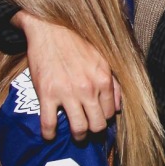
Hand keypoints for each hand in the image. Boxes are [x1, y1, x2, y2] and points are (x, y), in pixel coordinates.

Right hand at [17, 12, 118, 140]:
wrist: (50, 30)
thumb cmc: (77, 44)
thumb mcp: (102, 60)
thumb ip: (114, 84)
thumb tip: (118, 108)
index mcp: (103, 79)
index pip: (110, 113)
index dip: (104, 117)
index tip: (97, 117)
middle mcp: (88, 88)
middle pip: (97, 125)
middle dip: (93, 130)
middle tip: (88, 129)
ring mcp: (67, 92)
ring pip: (78, 128)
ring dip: (77, 135)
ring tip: (74, 134)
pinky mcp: (46, 94)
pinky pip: (49, 123)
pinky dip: (49, 134)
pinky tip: (49, 135)